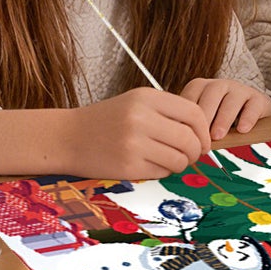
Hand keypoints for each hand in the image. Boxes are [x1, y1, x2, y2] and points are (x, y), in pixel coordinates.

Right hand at [68, 88, 212, 178]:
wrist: (66, 137)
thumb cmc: (107, 119)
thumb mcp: (136, 102)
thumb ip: (168, 111)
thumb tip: (203, 131)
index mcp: (147, 98)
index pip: (193, 113)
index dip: (204, 130)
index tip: (203, 140)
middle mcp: (141, 118)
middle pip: (189, 139)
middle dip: (196, 151)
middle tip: (191, 155)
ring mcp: (134, 143)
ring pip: (179, 159)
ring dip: (181, 163)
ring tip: (171, 160)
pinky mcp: (127, 166)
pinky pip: (162, 172)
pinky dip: (164, 171)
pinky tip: (153, 165)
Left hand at [180, 78, 270, 139]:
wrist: (251, 114)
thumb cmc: (220, 121)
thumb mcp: (204, 120)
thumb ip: (191, 126)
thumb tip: (177, 143)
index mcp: (201, 88)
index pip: (191, 96)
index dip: (188, 116)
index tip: (185, 136)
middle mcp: (220, 85)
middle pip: (211, 95)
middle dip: (205, 116)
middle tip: (201, 137)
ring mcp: (240, 90)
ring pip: (231, 99)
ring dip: (223, 118)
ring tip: (218, 136)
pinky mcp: (259, 99)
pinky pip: (253, 105)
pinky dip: (247, 118)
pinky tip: (242, 130)